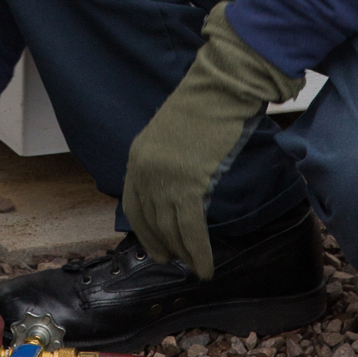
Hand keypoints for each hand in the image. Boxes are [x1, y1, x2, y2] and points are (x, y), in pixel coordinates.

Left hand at [123, 4, 302, 279]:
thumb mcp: (174, 134)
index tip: (155, 248)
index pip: (134, 204)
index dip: (144, 230)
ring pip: (171, 229)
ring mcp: (165, 177)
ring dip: (184, 254)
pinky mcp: (188, 183)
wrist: (223, 87)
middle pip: (151, 220)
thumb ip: (169, 161)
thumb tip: (179, 191)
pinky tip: (206, 267)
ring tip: (195, 269)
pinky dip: (200, 252)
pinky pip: (192, 228)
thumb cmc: (207, 104)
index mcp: (137, 155)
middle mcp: (145, 169)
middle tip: (176, 263)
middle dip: (164, 245)